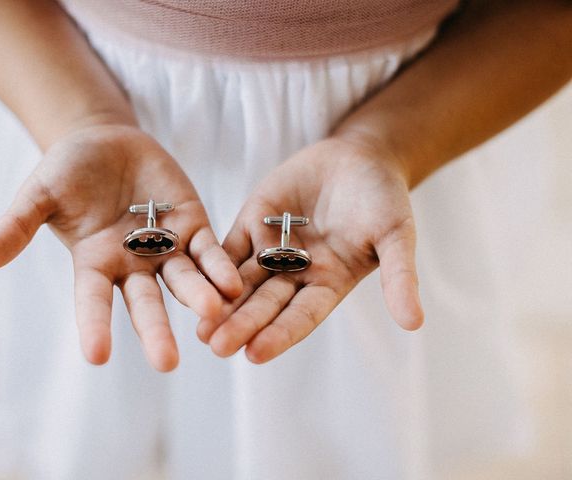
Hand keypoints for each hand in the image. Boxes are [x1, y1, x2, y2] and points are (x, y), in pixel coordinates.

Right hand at [0, 123, 241, 370]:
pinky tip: (232, 285)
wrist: (107, 142)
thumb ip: (19, 224)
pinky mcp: (192, 226)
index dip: (94, 326)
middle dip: (156, 330)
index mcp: (94, 263)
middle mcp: (132, 264)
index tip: (96, 357)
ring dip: (199, 298)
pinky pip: (209, 252)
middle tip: (167, 363)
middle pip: (145, 303)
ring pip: (184, 281)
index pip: (93, 301)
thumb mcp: (40, 193)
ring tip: (213, 315)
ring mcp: (166, 248)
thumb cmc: (68, 170)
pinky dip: (219, 267)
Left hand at [200, 136, 422, 362]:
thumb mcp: (396, 235)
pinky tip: (191, 279)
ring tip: (197, 328)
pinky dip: (211, 264)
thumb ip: (400, 276)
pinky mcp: (253, 224)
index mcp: (329, 284)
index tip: (256, 354)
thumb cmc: (384, 198)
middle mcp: (297, 274)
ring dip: (220, 304)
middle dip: (241, 324)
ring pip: (241, 282)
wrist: (359, 157)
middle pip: (265, 304)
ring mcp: (272, 249)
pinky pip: (229, 246)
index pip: (301, 316)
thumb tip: (415, 323)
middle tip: (216, 346)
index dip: (280, 334)